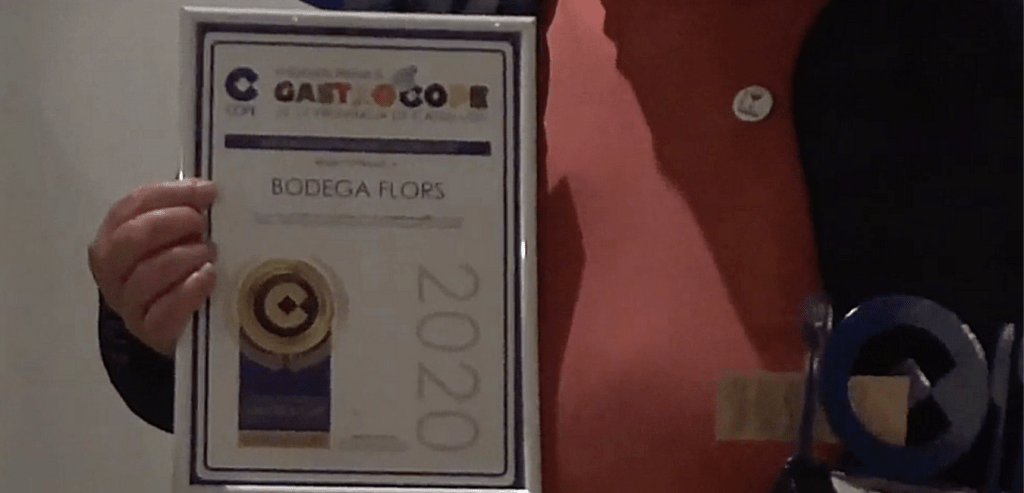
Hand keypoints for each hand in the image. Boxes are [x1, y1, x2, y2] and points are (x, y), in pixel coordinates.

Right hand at [88, 179, 217, 356]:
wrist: (166, 325)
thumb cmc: (171, 270)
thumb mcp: (170, 238)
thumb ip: (181, 213)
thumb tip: (207, 192)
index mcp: (113, 236)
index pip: (133, 205)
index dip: (171, 194)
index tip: (207, 191)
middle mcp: (112, 268)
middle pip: (132, 238)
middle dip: (171, 223)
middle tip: (200, 224)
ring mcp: (127, 302)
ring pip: (147, 275)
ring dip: (184, 257)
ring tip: (209, 253)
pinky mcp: (148, 329)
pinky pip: (164, 311)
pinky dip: (189, 290)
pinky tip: (208, 277)